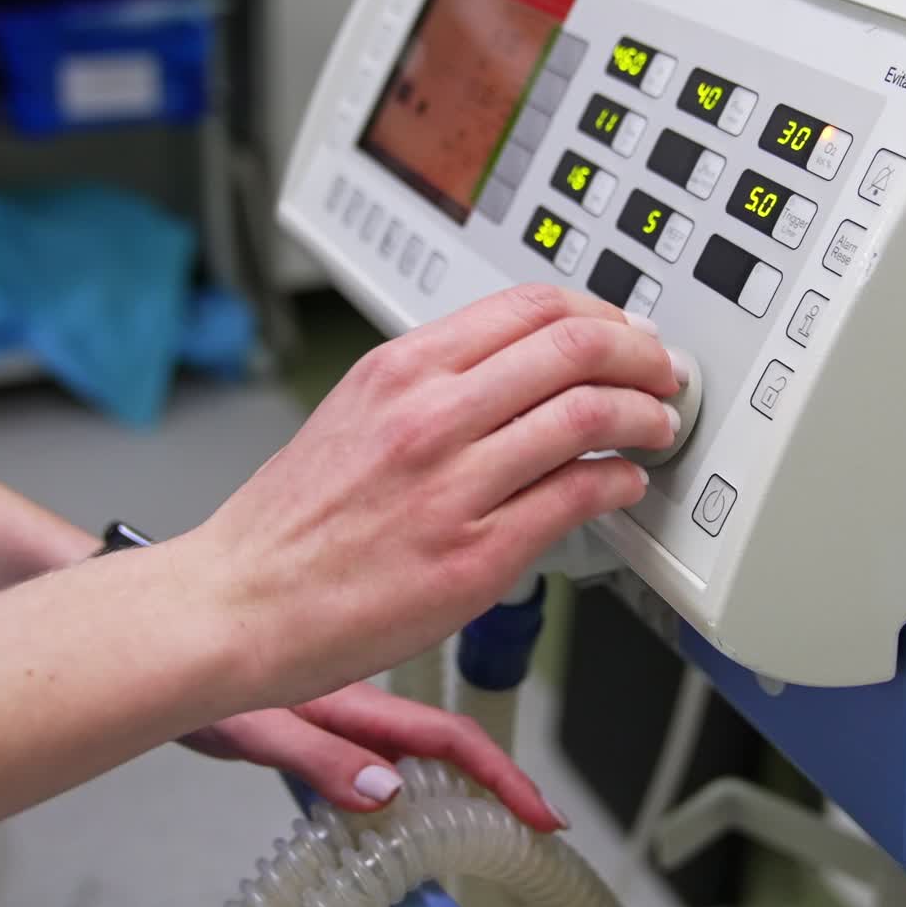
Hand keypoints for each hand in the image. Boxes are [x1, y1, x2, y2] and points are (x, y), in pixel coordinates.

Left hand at [182, 682, 564, 831]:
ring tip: (442, 876)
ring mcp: (341, 726)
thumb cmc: (201, 675)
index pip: (448, 738)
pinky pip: (366, 783)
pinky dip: (382, 825)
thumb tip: (386, 790)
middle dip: (486, 799)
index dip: (500, 775)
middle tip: (517, 842)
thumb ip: (318, 755)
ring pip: (408, 773)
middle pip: (443, 757)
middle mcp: (357, 713)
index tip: (540, 813)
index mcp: (356, 703)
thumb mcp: (257, 724)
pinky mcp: (319, 740)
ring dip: (433, 821)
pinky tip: (374, 859)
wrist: (165, 644)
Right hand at [190, 284, 678, 710]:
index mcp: (404, 369)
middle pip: (575, 349)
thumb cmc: (295, 516)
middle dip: (642, 355)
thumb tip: (523, 366)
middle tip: (663, 372)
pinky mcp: (475, 555)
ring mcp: (455, 484)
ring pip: (588, 417)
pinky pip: (576, 498)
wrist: (242, 599)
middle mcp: (431, 414)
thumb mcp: (359, 408)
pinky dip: (619, 482)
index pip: (532, 307)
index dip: (601, 314)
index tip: (625, 331)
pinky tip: (624, 484)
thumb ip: (440, 380)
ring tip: (658, 426)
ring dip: (645, 416)